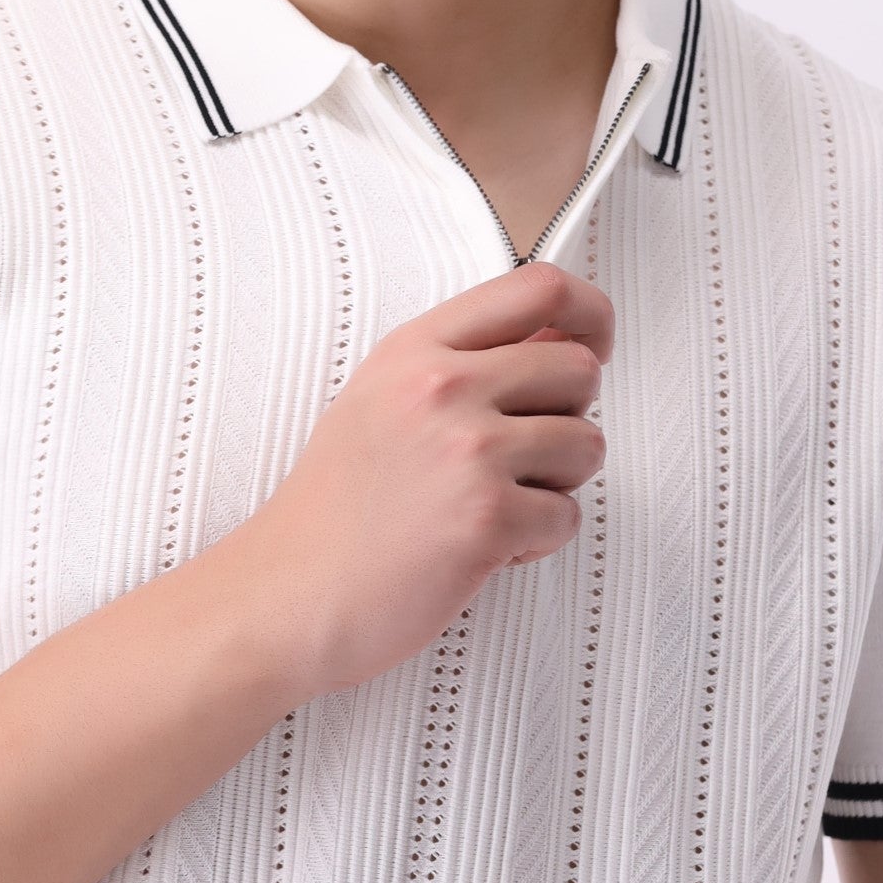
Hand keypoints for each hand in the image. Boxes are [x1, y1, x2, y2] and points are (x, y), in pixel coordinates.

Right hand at [228, 262, 614, 697]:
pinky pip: (567, 517)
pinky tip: (478, 548)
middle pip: (580, 370)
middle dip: (568, 419)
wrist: (287, 594)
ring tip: (490, 505)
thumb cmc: (332, 513)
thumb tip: (557, 344)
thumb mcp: (381, 402)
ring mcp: (468, 451)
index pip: (538, 288)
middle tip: (519, 457)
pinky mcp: (487, 517)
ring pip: (587, 445)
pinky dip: (534, 543)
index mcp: (417, 350)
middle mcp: (444, 388)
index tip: (594, 341)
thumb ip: (463, 364)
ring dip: (554, 486)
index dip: (588, 313)